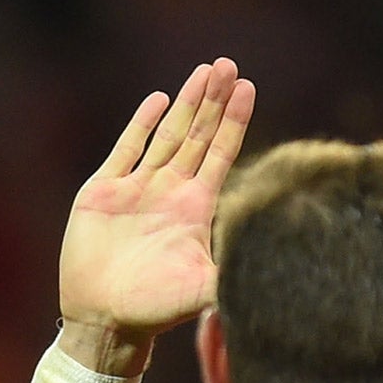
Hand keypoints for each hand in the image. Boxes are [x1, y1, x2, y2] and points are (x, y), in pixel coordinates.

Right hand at [58, 58, 257, 372]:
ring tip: (204, 70)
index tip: (248, 88)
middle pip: (198, 135)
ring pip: (167, 135)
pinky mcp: (105, 191)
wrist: (106, 318)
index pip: (221, 155)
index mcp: (196, 210)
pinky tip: (158, 100)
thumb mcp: (204, 289)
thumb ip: (235, 274)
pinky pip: (126, 149)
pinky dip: (141, 125)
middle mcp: (171, 193)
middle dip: (213, 100)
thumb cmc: (157, 310)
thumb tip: (277, 272)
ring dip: (185, 103)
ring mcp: (138, 189)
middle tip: (229, 64)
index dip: (234, 122)